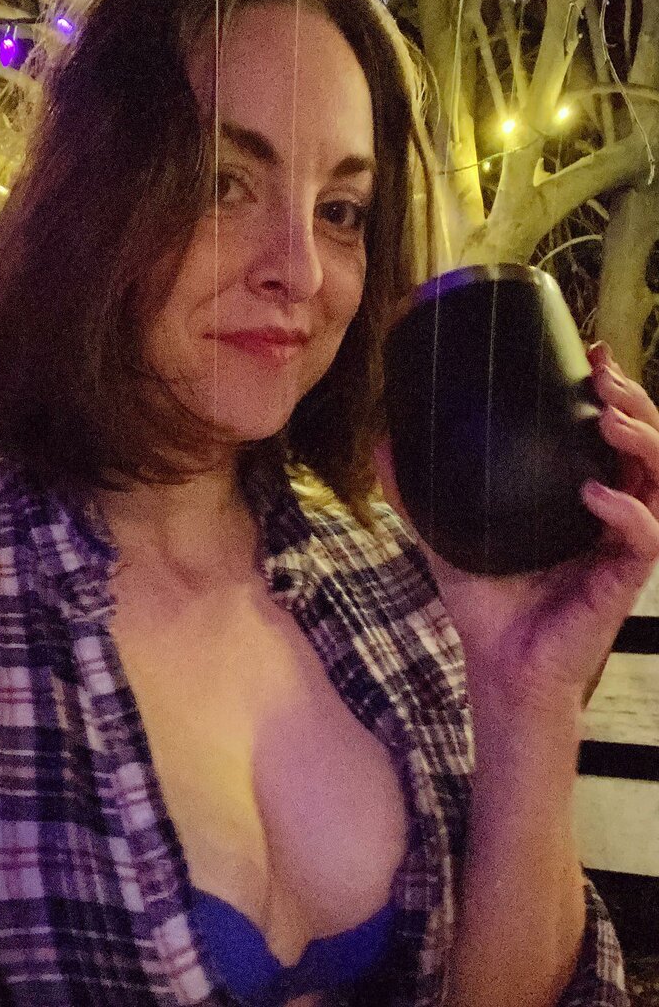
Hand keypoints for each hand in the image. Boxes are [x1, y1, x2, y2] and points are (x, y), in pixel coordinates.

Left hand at [375, 342, 658, 720]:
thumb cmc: (484, 598)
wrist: (497, 663)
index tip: (592, 353)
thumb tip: (383, 441)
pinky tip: (593, 494)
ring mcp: (620, 544)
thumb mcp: (444, 532)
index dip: (614, 390)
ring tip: (608, 419)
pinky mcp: (622, 580)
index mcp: (580, 493)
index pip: (612, 431)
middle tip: (603, 375)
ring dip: (644, 442)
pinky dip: (626, 512)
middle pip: (647, 443)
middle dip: (635, 402)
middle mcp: (610, 511)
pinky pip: (644, 537)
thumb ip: (416, 490)